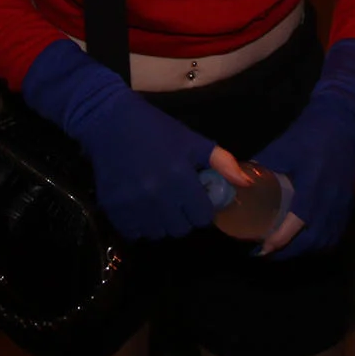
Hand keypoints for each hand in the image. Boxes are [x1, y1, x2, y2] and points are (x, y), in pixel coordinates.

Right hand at [20, 39, 227, 240]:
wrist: (108, 121)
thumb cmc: (155, 129)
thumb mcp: (191, 140)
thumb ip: (221, 162)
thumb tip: (246, 184)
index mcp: (180, 177)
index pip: (201, 217)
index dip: (201, 209)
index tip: (195, 199)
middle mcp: (157, 196)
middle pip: (180, 229)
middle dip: (182, 217)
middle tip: (176, 201)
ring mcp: (133, 204)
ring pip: (157, 233)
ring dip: (161, 223)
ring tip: (157, 204)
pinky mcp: (113, 208)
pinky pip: (134, 232)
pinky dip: (139, 225)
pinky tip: (140, 207)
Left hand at [249, 39, 354, 257]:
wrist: (342, 126)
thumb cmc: (309, 135)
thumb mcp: (282, 149)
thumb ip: (261, 168)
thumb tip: (237, 183)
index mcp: (313, 185)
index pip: (298, 222)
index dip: (279, 239)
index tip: (261, 248)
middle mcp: (330, 199)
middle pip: (311, 239)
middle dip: (288, 251)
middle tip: (266, 253)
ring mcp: (341, 204)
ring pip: (324, 240)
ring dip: (303, 251)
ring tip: (282, 251)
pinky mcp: (347, 205)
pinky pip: (335, 234)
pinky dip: (319, 244)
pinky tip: (304, 244)